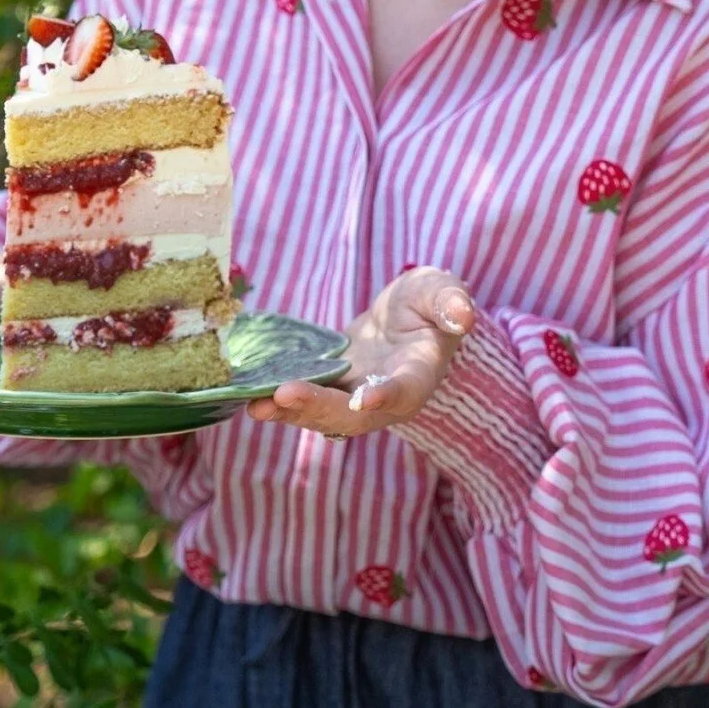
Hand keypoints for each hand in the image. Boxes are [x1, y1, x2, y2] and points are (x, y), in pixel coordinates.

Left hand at [246, 266, 474, 438]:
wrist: (405, 318)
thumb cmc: (429, 303)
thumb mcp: (443, 291)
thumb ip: (451, 302)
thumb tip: (461, 315)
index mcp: (419, 375)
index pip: (404, 391)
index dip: (386, 396)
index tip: (362, 400)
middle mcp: (385, 399)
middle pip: (353, 416)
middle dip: (318, 408)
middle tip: (283, 397)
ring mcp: (354, 399)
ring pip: (323, 416)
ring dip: (290, 413)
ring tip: (256, 406)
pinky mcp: (330, 391)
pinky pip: (304, 403)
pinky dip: (278, 403)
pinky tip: (247, 396)